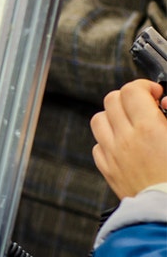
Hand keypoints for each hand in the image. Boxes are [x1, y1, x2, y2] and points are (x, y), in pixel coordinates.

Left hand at [91, 79, 166, 198]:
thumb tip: (163, 100)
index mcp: (148, 128)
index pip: (132, 90)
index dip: (144, 86)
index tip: (155, 94)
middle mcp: (125, 139)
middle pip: (112, 100)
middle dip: (128, 98)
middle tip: (144, 106)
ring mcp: (113, 154)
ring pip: (99, 119)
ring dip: (113, 116)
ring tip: (131, 123)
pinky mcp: (108, 170)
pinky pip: (97, 145)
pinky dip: (108, 140)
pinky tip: (124, 145)